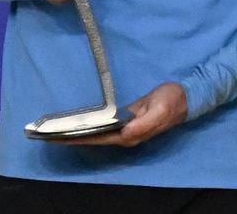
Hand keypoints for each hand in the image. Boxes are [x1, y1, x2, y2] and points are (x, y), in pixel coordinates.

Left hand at [67, 82, 188, 147]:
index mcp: (131, 135)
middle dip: (75, 138)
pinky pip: (104, 125)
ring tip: (60, 130)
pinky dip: (91, 125)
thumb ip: (144, 123)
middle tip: (52, 134)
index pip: (100, 138)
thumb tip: (126, 131)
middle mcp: (126, 135)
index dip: (81, 138)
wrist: (184, 97)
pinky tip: (82, 122)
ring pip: (99, 133)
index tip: (61, 137)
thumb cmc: (171, 102)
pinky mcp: (127, 120)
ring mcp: (126, 129)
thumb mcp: (160, 110)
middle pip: (96, 139)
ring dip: (81, 132)